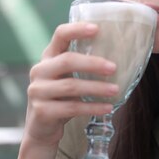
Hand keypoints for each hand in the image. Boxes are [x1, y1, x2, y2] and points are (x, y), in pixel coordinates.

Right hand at [23, 22, 118, 146]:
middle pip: (67, 60)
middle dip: (93, 63)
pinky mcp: (42, 111)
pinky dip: (92, 107)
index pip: (60, 35)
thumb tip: (120, 57)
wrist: (42, 130)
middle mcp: (39, 71)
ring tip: (115, 90)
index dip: (77, 29)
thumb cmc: (62, 98)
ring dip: (97, 88)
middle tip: (114, 67)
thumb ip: (82, 67)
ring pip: (71, 86)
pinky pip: (72, 107)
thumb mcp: (67, 78)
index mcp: (48, 57)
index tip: (97, 28)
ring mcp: (37, 91)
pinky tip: (108, 108)